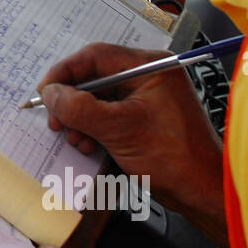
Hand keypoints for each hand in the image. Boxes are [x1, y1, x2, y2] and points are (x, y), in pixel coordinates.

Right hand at [37, 42, 226, 246]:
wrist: (202, 191)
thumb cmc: (174, 158)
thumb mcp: (118, 129)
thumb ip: (80, 108)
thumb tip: (50, 94)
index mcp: (150, 67)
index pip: (96, 56)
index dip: (65, 72)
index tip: (45, 91)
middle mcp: (149, 76)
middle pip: (95, 77)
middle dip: (72, 101)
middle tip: (56, 120)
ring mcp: (147, 97)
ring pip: (99, 98)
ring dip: (81, 118)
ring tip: (75, 137)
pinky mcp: (144, 117)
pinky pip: (109, 114)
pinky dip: (94, 127)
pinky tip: (88, 144)